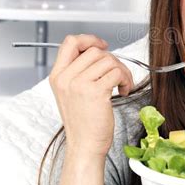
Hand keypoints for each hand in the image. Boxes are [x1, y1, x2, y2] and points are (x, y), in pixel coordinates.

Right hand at [49, 34, 133, 156]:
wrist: (85, 146)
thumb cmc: (83, 122)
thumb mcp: (71, 93)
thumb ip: (79, 71)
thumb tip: (99, 51)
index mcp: (58, 75)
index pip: (70, 42)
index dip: (89, 39)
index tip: (103, 46)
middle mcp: (66, 78)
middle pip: (95, 50)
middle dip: (113, 60)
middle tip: (118, 75)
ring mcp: (79, 84)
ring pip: (109, 60)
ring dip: (122, 71)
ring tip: (122, 84)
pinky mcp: (95, 92)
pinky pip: (117, 72)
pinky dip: (126, 80)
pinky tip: (123, 91)